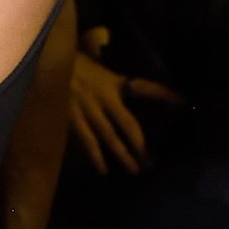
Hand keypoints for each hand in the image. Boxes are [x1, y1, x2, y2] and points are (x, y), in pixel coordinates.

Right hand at [68, 32, 180, 172]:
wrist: (44, 59)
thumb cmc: (69, 58)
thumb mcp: (94, 61)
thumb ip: (107, 74)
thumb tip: (121, 76)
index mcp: (113, 81)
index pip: (145, 88)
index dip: (166, 96)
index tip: (185, 103)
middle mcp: (105, 98)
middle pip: (129, 125)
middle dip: (141, 145)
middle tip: (153, 163)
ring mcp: (88, 110)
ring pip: (110, 137)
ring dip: (122, 155)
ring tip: (135, 170)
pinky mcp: (71, 118)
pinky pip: (87, 141)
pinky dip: (95, 156)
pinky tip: (103, 170)